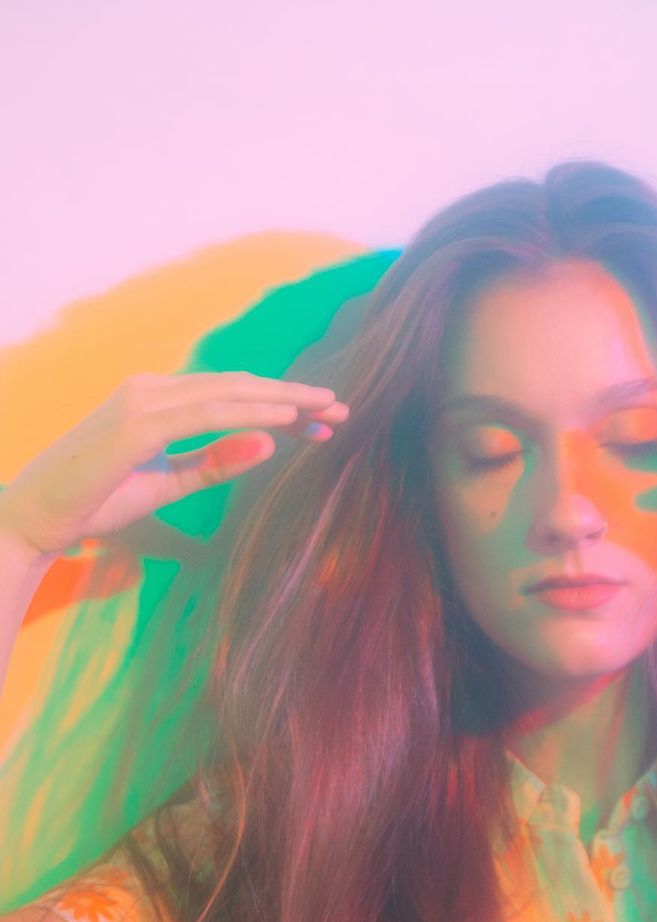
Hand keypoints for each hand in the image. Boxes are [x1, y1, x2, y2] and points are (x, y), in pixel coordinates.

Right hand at [0, 371, 350, 560]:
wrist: (34, 518)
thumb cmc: (94, 501)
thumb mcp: (166, 484)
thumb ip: (213, 464)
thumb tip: (267, 443)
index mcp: (156, 399)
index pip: (229, 395)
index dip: (278, 404)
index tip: (321, 421)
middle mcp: (150, 389)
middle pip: (236, 386)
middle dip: (291, 397)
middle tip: (341, 409)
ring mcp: (142, 401)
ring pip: (227, 392)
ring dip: (281, 399)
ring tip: (326, 410)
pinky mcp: (136, 425)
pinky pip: (205, 413)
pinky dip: (249, 413)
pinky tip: (285, 419)